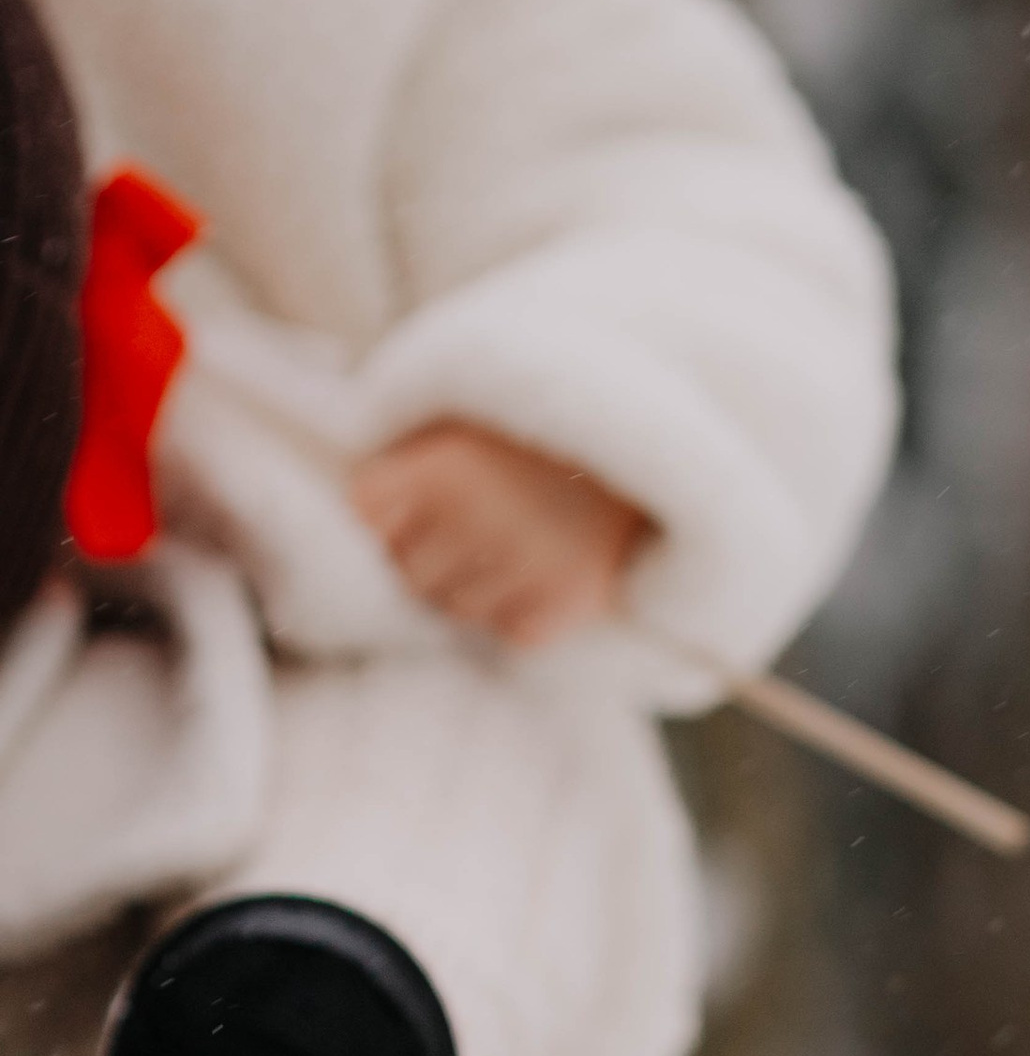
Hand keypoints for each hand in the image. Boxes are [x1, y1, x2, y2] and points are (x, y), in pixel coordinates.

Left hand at [348, 422, 651, 644]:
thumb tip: (352, 521)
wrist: (651, 442)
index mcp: (443, 468)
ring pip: (457, 610)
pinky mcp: (566, 603)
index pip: (367, 517)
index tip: (417, 507)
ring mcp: (524, 565)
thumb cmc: (539, 436)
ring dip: (475, 590)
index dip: (387, 518)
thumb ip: (409, 460)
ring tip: (512, 550)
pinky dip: (521, 617)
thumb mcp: (466, 421)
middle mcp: (477, 519)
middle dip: (430, 558)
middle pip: (408, 573)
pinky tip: (541, 578)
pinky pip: (511, 634)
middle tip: (473, 532)